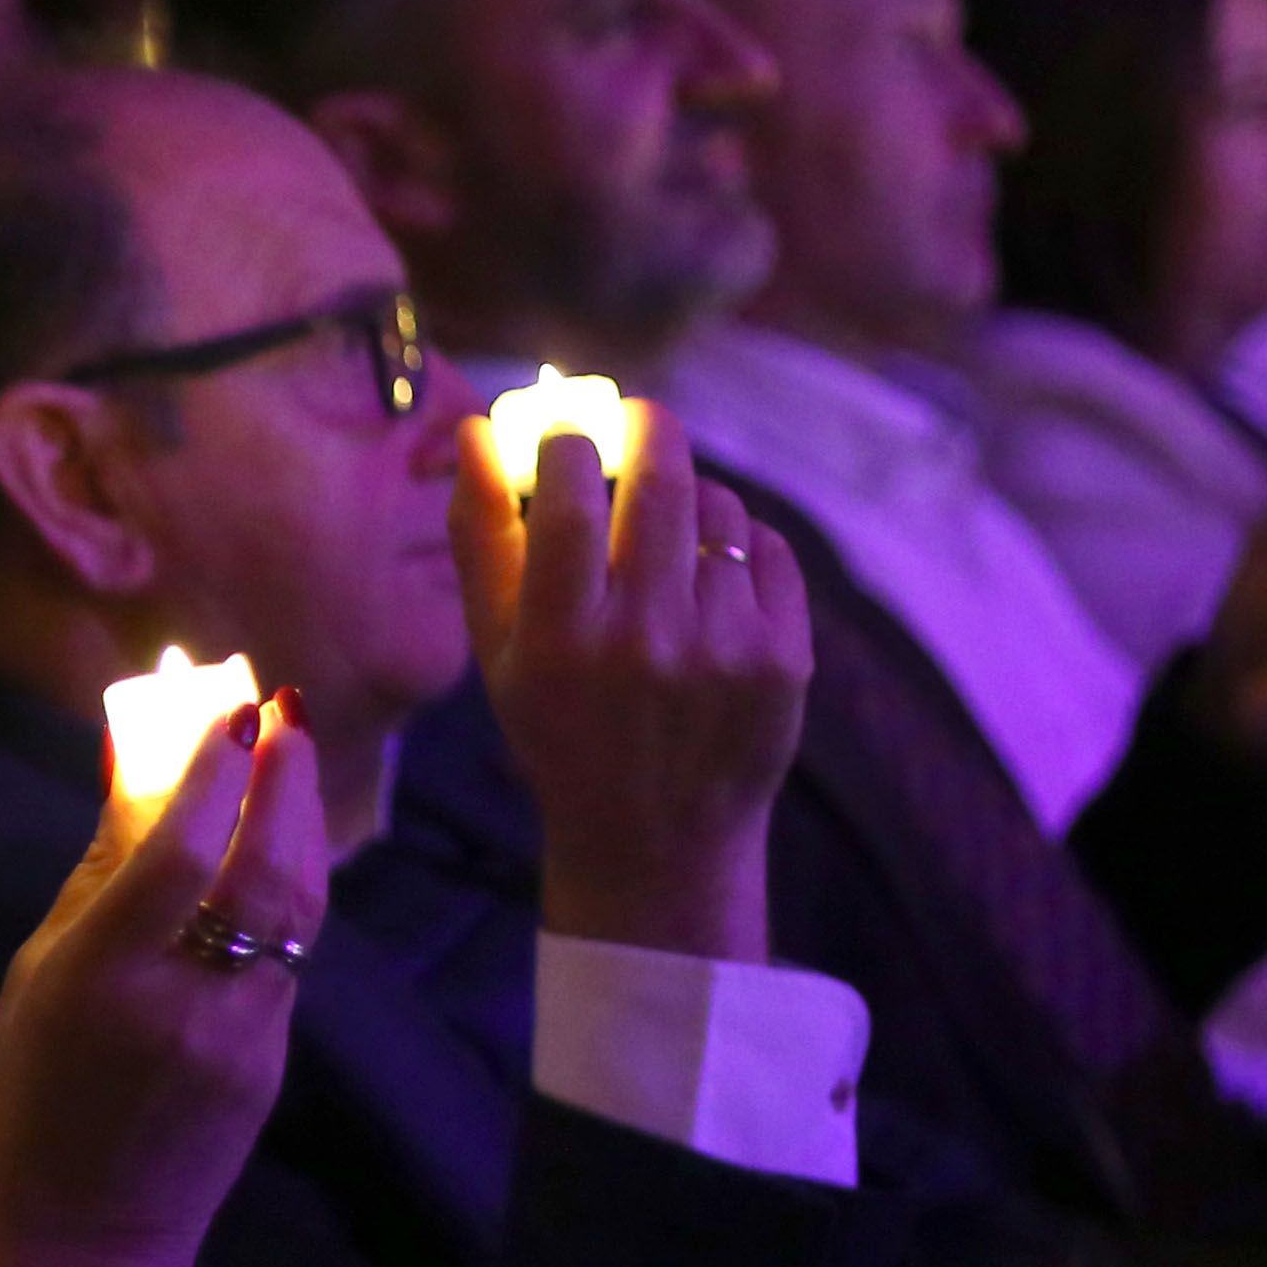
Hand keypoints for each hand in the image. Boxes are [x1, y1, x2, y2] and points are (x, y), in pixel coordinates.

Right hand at [0, 688, 325, 1266]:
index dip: (213, 773)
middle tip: (282, 710)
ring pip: (293, 910)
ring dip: (298, 825)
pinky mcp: (272, 1063)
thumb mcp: (36, 980)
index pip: (181, 854)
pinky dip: (286, 891)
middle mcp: (184, 1004)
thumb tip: (134, 768)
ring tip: (288, 758)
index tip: (231, 709)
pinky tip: (274, 850)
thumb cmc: (27, 1101)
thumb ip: (97, 876)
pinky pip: (289, 956)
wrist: (82, 1241)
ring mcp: (241, 1039)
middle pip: (263, 871)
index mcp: (104, 981)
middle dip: (281, 781)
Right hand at [452, 405, 811, 961]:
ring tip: (670, 536)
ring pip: (718, 509)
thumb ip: (483, 540)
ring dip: (692, 498)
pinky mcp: (783, 660)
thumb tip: (482, 431)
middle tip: (637, 424)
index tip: (567, 438)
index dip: (568, 442)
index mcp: (561, 639)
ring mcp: (723, 651)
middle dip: (646, 429)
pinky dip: (741, 544)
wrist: (656, 842)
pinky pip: (767, 548)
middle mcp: (644, 642)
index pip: (568, 493)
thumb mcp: (500, 654)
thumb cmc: (561, 732)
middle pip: (660, 479)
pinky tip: (713, 582)